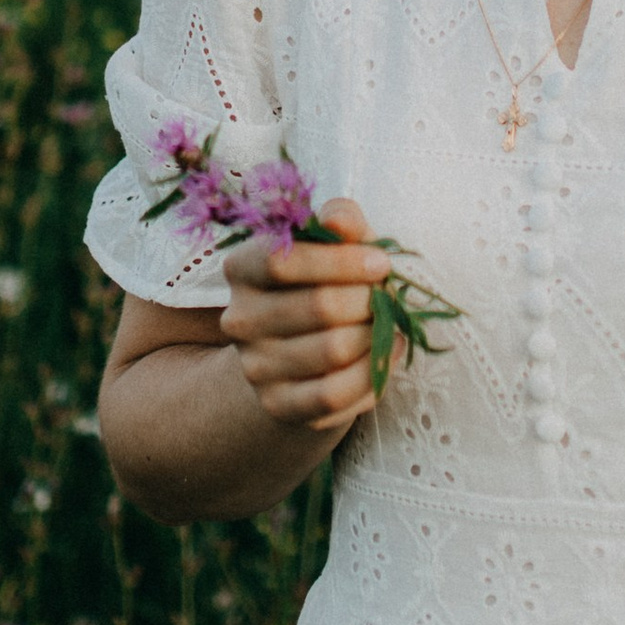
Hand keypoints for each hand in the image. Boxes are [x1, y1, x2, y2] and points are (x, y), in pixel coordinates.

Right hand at [218, 200, 388, 439]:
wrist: (306, 348)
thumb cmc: (325, 280)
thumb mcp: (334, 242)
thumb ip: (340, 220)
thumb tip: (341, 221)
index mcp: (241, 268)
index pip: (281, 261)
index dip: (341, 260)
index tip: (381, 263)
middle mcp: (238, 319)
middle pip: (318, 306)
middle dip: (367, 299)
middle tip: (386, 296)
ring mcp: (255, 366)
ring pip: (333, 350)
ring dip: (375, 335)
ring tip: (386, 323)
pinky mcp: (278, 404)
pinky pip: (335, 394)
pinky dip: (373, 372)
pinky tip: (385, 352)